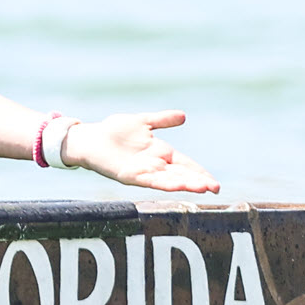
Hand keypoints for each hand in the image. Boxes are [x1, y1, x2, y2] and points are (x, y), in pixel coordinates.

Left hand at [62, 111, 218, 193]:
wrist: (90, 138)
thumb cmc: (114, 130)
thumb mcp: (143, 121)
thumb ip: (162, 120)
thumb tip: (183, 115)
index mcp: (160, 152)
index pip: (186, 165)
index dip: (200, 173)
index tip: (214, 182)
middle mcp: (155, 165)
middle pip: (181, 175)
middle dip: (197, 182)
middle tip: (215, 188)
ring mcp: (143, 171)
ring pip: (168, 180)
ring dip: (185, 184)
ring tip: (202, 188)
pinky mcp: (129, 175)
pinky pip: (149, 180)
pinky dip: (163, 183)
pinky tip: (176, 185)